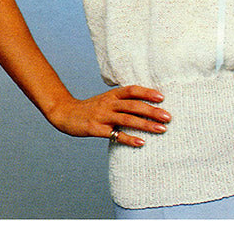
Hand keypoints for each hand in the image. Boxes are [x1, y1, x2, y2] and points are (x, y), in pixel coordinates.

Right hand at [47, 85, 170, 146]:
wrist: (65, 113)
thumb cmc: (90, 108)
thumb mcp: (106, 99)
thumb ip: (122, 100)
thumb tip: (145, 103)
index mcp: (112, 94)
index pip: (132, 90)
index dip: (147, 92)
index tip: (162, 97)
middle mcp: (108, 103)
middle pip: (134, 105)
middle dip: (152, 111)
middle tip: (168, 117)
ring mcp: (102, 116)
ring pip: (127, 119)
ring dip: (146, 124)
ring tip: (161, 129)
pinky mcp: (96, 129)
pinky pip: (115, 134)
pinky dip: (129, 138)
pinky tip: (141, 142)